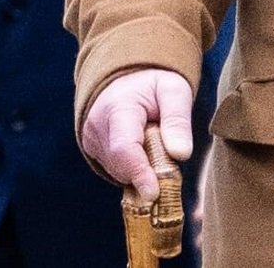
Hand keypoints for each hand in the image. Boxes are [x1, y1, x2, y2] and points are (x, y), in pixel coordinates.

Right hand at [81, 68, 192, 199]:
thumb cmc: (153, 85)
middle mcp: (97, 126)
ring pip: (118, 172)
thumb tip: (181, 154)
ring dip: (141, 170)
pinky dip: (133, 169)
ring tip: (155, 146)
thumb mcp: (174, 90)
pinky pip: (115, 170)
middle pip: (121, 165)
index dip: (139, 173)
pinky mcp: (92, 151)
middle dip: (147, 172)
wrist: (128, 80)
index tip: (154, 192)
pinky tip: (144, 152)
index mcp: (117, 107)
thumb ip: (178, 120)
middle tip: (170, 162)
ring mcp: (91, 141)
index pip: (124, 148)